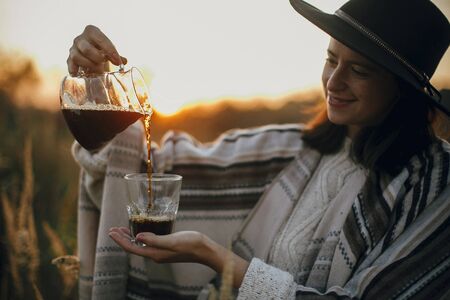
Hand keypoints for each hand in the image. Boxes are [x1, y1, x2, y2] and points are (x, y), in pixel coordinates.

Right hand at [67, 25, 127, 75]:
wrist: (91, 52)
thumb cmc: (102, 49)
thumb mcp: (110, 50)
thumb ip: (116, 55)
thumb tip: (124, 61)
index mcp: (92, 32)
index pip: (100, 39)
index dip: (110, 50)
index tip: (118, 62)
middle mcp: (80, 39)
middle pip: (86, 48)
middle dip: (97, 58)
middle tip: (104, 62)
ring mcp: (73, 49)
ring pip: (76, 57)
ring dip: (89, 65)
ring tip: (97, 69)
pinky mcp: (69, 59)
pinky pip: (70, 65)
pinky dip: (74, 70)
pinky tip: (79, 75)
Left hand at [109, 227, 249, 287]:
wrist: (205, 249)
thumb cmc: (191, 244)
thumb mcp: (172, 241)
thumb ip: (155, 240)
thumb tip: (137, 238)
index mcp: (155, 253)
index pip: (132, 247)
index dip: (120, 240)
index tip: (111, 231)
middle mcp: (156, 254)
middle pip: (134, 247)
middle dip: (122, 238)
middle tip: (113, 228)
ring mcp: (161, 252)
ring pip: (140, 245)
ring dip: (130, 237)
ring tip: (123, 229)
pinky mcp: (167, 247)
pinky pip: (149, 242)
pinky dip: (141, 236)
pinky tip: (142, 230)